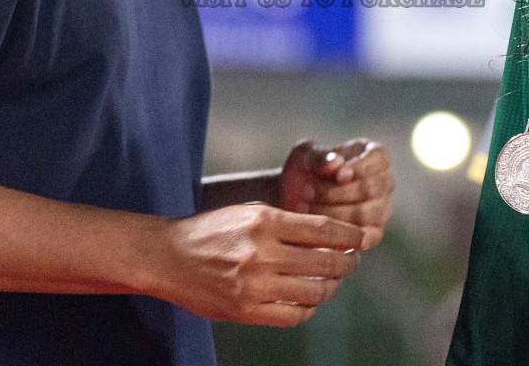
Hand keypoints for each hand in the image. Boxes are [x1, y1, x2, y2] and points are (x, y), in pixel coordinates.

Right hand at [154, 203, 363, 326]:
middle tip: (353, 261)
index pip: (324, 229)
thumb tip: (329, 233)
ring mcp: (254, 285)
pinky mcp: (246, 311)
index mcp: (264, 222)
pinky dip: (308, 309)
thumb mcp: (247, 213)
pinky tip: (309, 301)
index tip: (361, 238)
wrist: (168, 257)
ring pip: (314, 291)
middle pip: (325, 262)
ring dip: (332, 287)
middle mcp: (262, 253)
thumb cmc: (211, 231)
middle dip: (348, 262)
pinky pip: (293, 315)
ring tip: (333, 281)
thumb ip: (285, 222)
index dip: (350, 236)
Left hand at [281, 138, 393, 248]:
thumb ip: (319, 157)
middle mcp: (384, 182)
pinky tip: (324, 229)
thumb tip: (338, 163)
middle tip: (307, 192)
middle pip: (372, 188)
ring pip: (367, 213)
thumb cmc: (302, 171)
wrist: (292, 198)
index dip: (360, 168)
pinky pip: (367, 236)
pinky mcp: (374, 233)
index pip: (379, 158)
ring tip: (306, 208)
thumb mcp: (304, 157)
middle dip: (336, 192)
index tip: (338, 175)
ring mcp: (382, 209)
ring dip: (334, 212)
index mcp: (373, 155)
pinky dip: (344, 234)